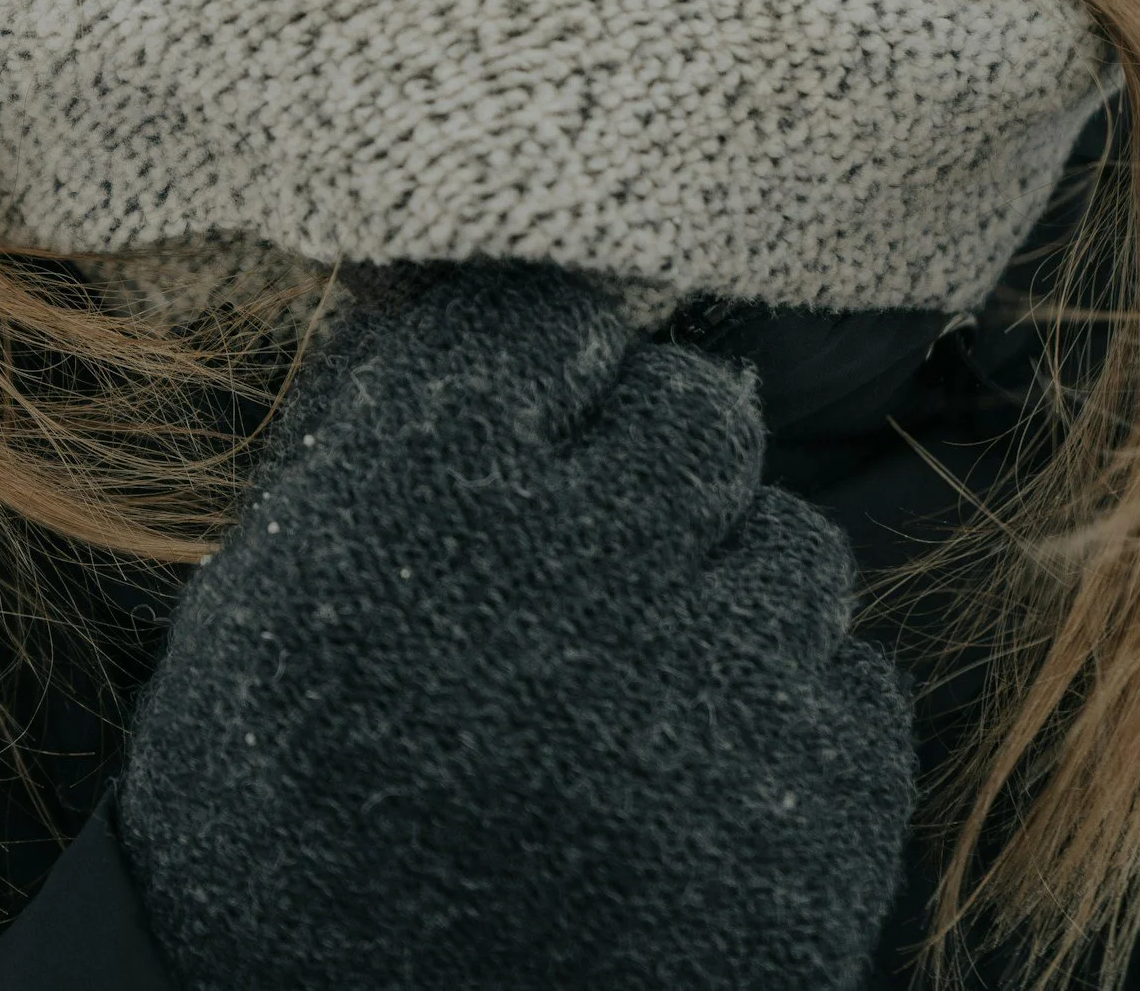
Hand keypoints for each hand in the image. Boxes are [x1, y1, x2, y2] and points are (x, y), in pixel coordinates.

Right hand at [119, 260, 913, 988]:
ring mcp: (705, 717)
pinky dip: (790, 735)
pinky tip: (691, 794)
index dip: (552, 378)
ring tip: (635, 701)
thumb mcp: (280, 563)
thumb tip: (504, 282)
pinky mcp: (796, 857)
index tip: (536, 434)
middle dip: (659, 474)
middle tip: (594, 569)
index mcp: (435, 480)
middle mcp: (585, 572)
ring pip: (800, 557)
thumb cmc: (281, 779)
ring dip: (731, 604)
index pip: (561, 321)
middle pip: (706, 418)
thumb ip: (391, 405)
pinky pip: (858, 706)